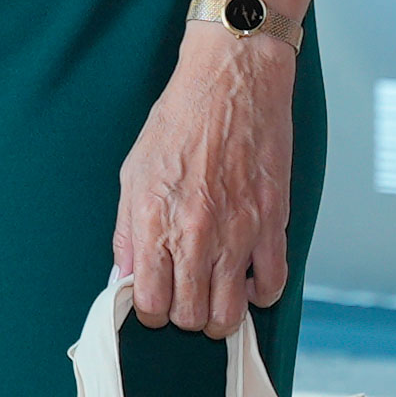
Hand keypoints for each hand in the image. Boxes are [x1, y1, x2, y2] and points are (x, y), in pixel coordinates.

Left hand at [113, 31, 295, 338]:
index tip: (155, 300)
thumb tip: (123, 276)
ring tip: (215, 297)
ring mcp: (237, 232)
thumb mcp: (133, 171)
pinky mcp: (272, 223)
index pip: (150, 302)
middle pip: (190, 315)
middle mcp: (195, 234)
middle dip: (185, 315)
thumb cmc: (180, 120)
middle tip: (185, 297)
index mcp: (154, 221)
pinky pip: (272, 285)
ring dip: (220, 315)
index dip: (151, 311)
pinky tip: (249, 280)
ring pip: (230, 312)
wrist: (232, 81)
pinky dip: (260, 293)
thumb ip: (126, 231)